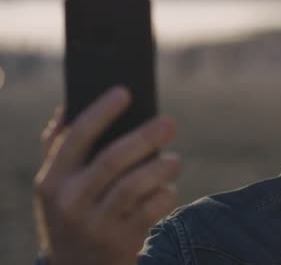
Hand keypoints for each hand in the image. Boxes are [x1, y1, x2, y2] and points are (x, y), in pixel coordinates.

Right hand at [34, 87, 180, 264]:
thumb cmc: (73, 212)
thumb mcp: (55, 187)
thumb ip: (58, 147)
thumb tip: (68, 105)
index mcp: (52, 181)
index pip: (76, 138)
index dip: (101, 112)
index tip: (125, 91)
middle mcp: (70, 202)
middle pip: (112, 160)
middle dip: (145, 137)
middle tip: (169, 122)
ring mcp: (95, 224)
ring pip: (136, 185)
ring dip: (162, 167)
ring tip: (175, 160)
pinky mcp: (121, 241)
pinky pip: (151, 210)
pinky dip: (166, 195)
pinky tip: (168, 189)